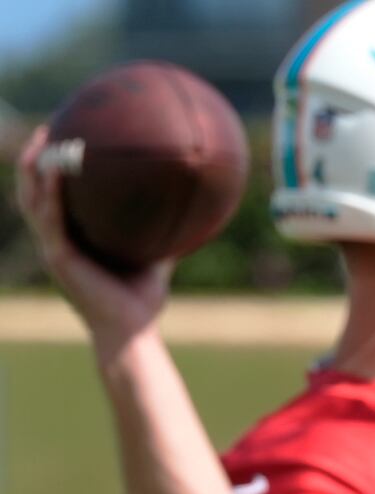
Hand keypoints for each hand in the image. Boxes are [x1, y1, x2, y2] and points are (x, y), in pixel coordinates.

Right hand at [15, 125, 172, 350]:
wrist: (131, 332)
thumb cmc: (141, 301)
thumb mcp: (154, 258)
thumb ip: (161, 236)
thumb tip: (190, 215)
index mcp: (71, 242)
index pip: (51, 199)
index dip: (50, 171)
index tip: (62, 139)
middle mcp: (55, 242)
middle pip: (32, 192)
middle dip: (34, 159)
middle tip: (47, 128)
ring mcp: (53, 249)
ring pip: (32, 199)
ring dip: (34, 166)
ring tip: (45, 137)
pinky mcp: (58, 257)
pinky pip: (50, 217)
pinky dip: (51, 190)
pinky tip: (58, 167)